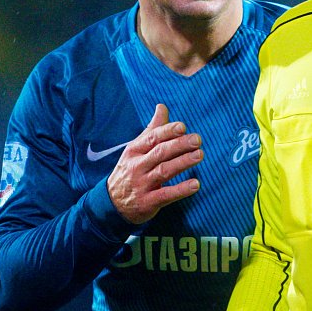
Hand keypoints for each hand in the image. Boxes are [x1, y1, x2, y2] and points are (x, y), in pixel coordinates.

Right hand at [107, 103, 202, 223]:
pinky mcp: (148, 202)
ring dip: (183, 162)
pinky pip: (166, 195)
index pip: (152, 138)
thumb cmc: (130, 170)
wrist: (111, 203)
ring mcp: (142, 185)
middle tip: (197, 139)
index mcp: (135, 150)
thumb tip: (162, 106)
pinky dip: (181, 190)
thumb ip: (152, 129)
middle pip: (160, 153)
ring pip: (164, 171)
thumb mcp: (136, 149)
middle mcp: (137, 166)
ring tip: (200, 155)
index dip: (167, 131)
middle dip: (179, 145)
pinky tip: (196, 184)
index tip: (182, 126)